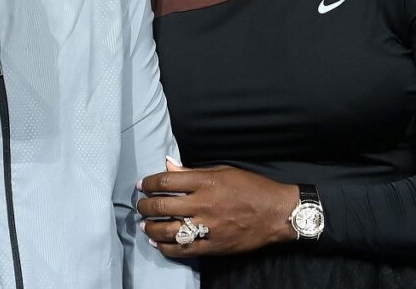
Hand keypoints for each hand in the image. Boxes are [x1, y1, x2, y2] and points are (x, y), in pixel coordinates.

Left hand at [137, 160, 299, 256]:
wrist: (275, 213)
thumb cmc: (250, 187)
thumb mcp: (223, 171)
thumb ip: (192, 171)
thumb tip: (168, 166)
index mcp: (206, 182)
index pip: (167, 182)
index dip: (149, 183)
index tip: (141, 185)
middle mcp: (204, 204)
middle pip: (163, 205)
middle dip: (145, 206)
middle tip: (140, 205)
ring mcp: (207, 227)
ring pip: (168, 230)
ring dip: (151, 227)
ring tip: (145, 224)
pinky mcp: (212, 246)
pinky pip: (182, 249)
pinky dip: (166, 247)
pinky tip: (158, 242)